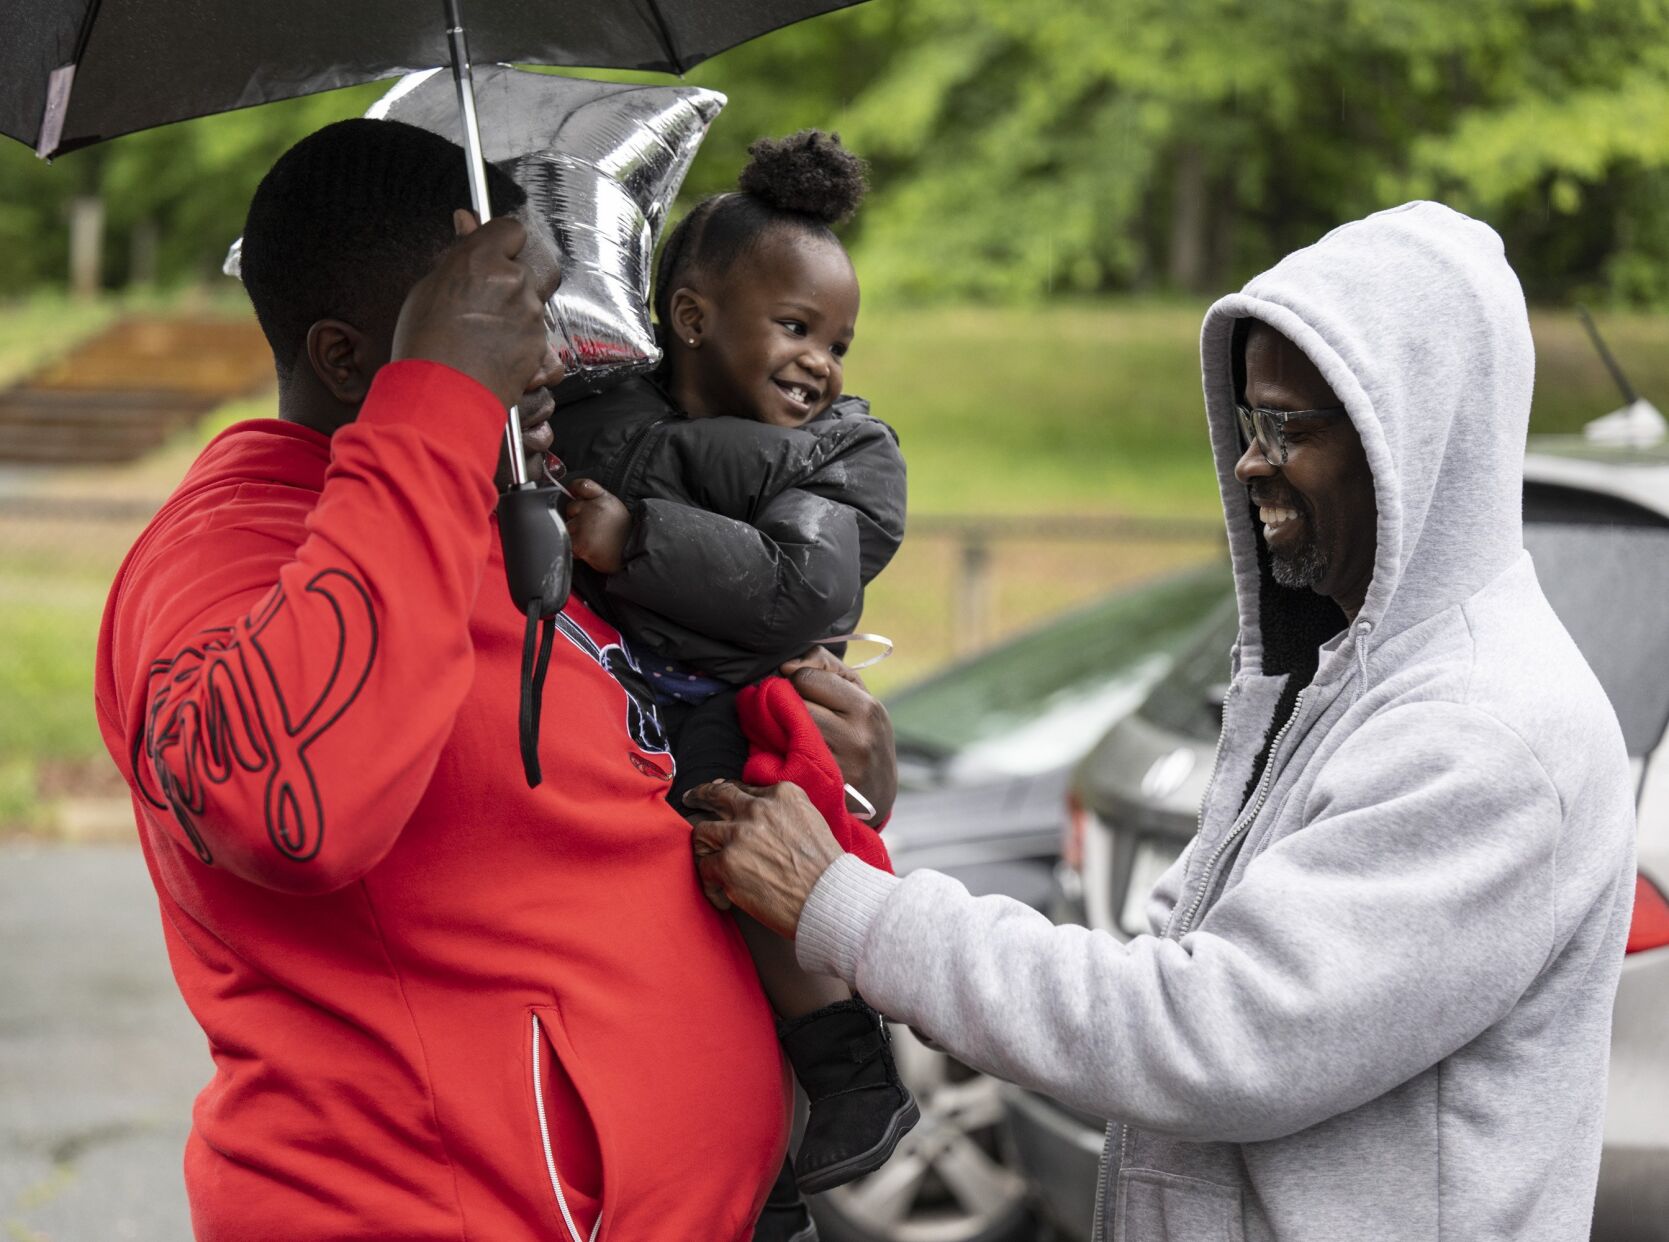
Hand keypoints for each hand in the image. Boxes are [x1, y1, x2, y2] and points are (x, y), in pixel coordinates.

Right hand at [391, 210, 562, 409]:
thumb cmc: (427, 346)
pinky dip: (519, 341)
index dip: (501, 242)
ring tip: (480, 336)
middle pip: (522, 269)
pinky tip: (493, 352)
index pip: (511, 229)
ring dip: (512, 314)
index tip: (491, 252)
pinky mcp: (542, 345)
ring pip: (529, 303)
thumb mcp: (429, 288)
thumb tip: (467, 221)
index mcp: (482, 259)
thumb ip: (458, 254)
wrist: (443, 396)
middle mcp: (514, 282)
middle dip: (505, 282)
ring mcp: (531, 315)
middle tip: (478, 304)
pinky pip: (535, 334)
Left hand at [563, 479, 632, 572]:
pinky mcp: (580, 543)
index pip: (583, 485)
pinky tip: (590, 550)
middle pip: (571, 507)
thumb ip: (598, 501)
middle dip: (577, 517)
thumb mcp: (616, 510)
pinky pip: (568, 544)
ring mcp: (584, 526)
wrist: (632, 555)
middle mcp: (593, 508)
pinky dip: (576, 549)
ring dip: (575, 535)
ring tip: (593, 541)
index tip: (574, 493)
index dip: (575, 488)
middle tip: (592, 529)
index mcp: (603, 499)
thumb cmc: (624, 536)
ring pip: (567, 527)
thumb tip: (577, 496)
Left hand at [686, 780, 844, 935]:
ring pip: (701, 831)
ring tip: (707, 861)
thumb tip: (761, 816)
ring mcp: (739, 835)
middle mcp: (757, 809)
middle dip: (700, 796)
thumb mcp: (811, 820)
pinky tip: (722, 896)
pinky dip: (711, 884)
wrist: (830, 897)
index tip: (720, 798)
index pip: (743, 788)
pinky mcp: (728, 864)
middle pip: (716, 796)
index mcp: (782, 795)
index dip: (728, 794)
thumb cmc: (826, 867)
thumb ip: (784, 811)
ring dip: (703, 847)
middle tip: (691, 800)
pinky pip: (704, 867)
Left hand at [780, 647, 897, 822]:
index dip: (797, 682)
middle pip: (795, 704)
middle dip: (787, 704)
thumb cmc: (861, 734)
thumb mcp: (857, 694)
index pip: (807, 677)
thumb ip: (824, 666)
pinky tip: (791, 755)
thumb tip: (787, 666)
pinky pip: (786, 760)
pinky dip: (782, 754)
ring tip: (791, 733)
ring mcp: (841, 766)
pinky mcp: (824, 788)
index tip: (799, 692)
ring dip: (782, 728)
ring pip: (788, 731)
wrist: (878, 795)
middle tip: (791, 713)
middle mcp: (858, 737)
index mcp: (868, 708)